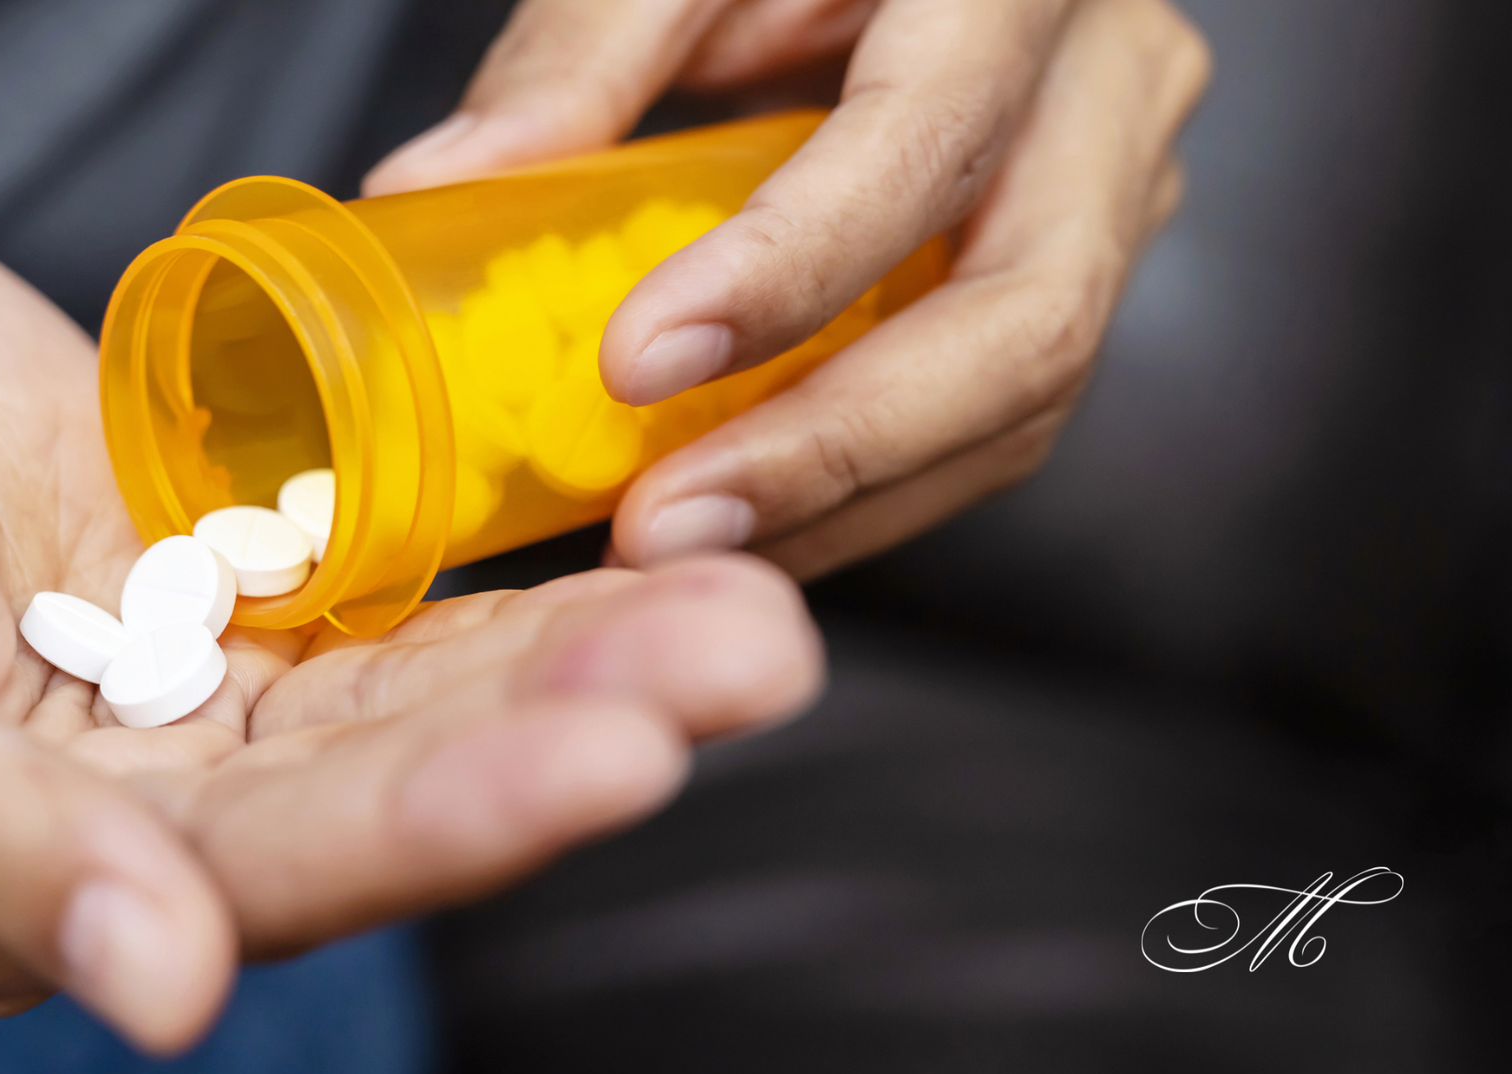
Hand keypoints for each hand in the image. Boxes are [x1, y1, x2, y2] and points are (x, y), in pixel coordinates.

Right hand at [0, 193, 820, 1050]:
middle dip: (572, 731)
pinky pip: (392, 605)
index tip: (622, 755)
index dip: (449, 820)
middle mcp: (141, 808)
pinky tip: (638, 574)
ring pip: (419, 700)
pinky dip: (509, 595)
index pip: (273, 871)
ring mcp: (196, 695)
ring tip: (744, 620)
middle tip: (749, 660)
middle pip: (389, 788)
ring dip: (581, 662)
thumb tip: (157, 993)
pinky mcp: (231, 589)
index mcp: (24, 875)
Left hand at [365, 0, 1208, 577]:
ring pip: (1021, 399)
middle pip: (1022, 322)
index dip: (785, 271)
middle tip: (665, 522)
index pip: (922, 143)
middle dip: (829, 451)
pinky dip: (872, 486)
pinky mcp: (1084, 258)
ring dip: (845, 498)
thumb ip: (583, 51)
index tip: (636, 362)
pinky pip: (996, 412)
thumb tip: (440, 187)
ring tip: (686, 538)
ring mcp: (1116, 184)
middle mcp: (1104, 87)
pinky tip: (758, 514)